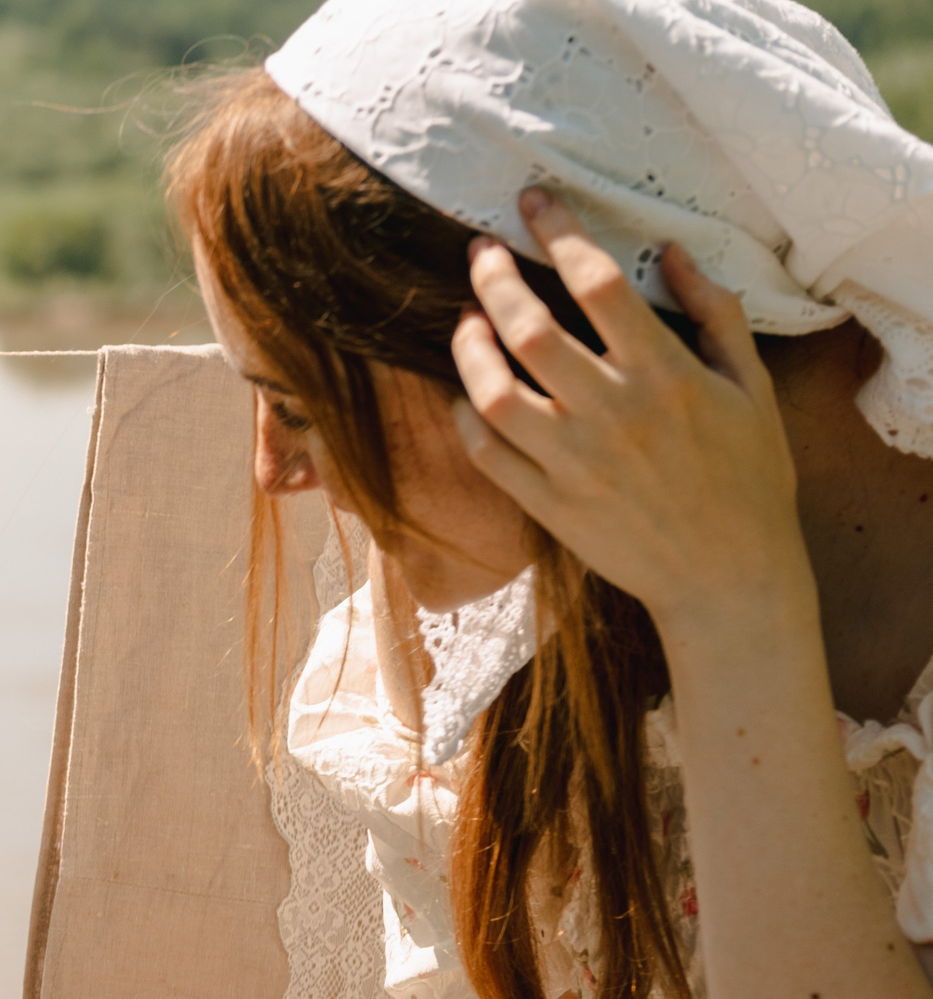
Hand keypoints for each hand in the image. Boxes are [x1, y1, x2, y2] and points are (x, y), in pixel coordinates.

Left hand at [448, 188, 812, 645]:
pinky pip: (486, 454)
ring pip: (495, 393)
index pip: (599, 286)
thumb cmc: (747, 475)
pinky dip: (467, 416)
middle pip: (530, 332)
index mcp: (667, 377)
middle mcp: (614, 416)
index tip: (534, 203)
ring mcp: (574, 464)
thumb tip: (671, 252)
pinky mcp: (548, 506)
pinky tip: (468, 391)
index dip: (560, 233)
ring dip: (470, 347)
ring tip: (467, 318)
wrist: (728, 576)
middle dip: (496, 279)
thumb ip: (713, 313)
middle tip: (482, 251)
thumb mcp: (750, 386)